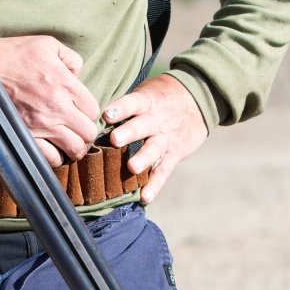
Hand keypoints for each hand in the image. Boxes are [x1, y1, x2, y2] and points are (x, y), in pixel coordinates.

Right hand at [0, 35, 99, 165]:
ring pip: (74, 149)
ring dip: (74, 148)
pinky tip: (52, 149)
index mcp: (66, 85)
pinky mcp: (26, 136)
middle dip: (86, 132)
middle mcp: (57, 108)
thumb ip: (72, 58)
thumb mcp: (48, 45)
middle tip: (78, 130)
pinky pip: (50, 158)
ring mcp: (42, 125)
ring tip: (68, 142)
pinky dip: (55, 157)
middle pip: (88, 133)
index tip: (81, 112)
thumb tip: (79, 75)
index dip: (89, 112)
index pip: (93, 110)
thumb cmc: (14, 54)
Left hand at [104, 74, 207, 203]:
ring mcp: (166, 139)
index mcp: (147, 102)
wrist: (200, 98)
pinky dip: (155, 185)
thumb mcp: (146, 92)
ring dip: (143, 159)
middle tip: (115, 139)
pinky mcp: (174, 154)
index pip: (133, 103)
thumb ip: (124, 105)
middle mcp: (156, 120)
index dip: (121, 108)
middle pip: (142, 126)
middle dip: (129, 133)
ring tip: (132, 168)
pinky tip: (145, 197)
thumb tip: (89, 115)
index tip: (107, 114)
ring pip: (154, 149)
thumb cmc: (161, 97)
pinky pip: (164, 170)